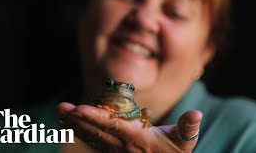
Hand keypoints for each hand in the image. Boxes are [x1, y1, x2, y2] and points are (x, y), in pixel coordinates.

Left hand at [55, 102, 201, 152]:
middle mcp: (122, 144)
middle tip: (60, 107)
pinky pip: (92, 139)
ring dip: (74, 124)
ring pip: (91, 135)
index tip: (79, 109)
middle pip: (96, 130)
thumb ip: (188, 128)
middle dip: (77, 119)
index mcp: (136, 138)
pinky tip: (67, 123)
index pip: (113, 126)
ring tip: (59, 112)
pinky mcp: (112, 149)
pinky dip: (79, 130)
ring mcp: (114, 149)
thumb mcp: (184, 142)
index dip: (96, 118)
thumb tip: (196, 114)